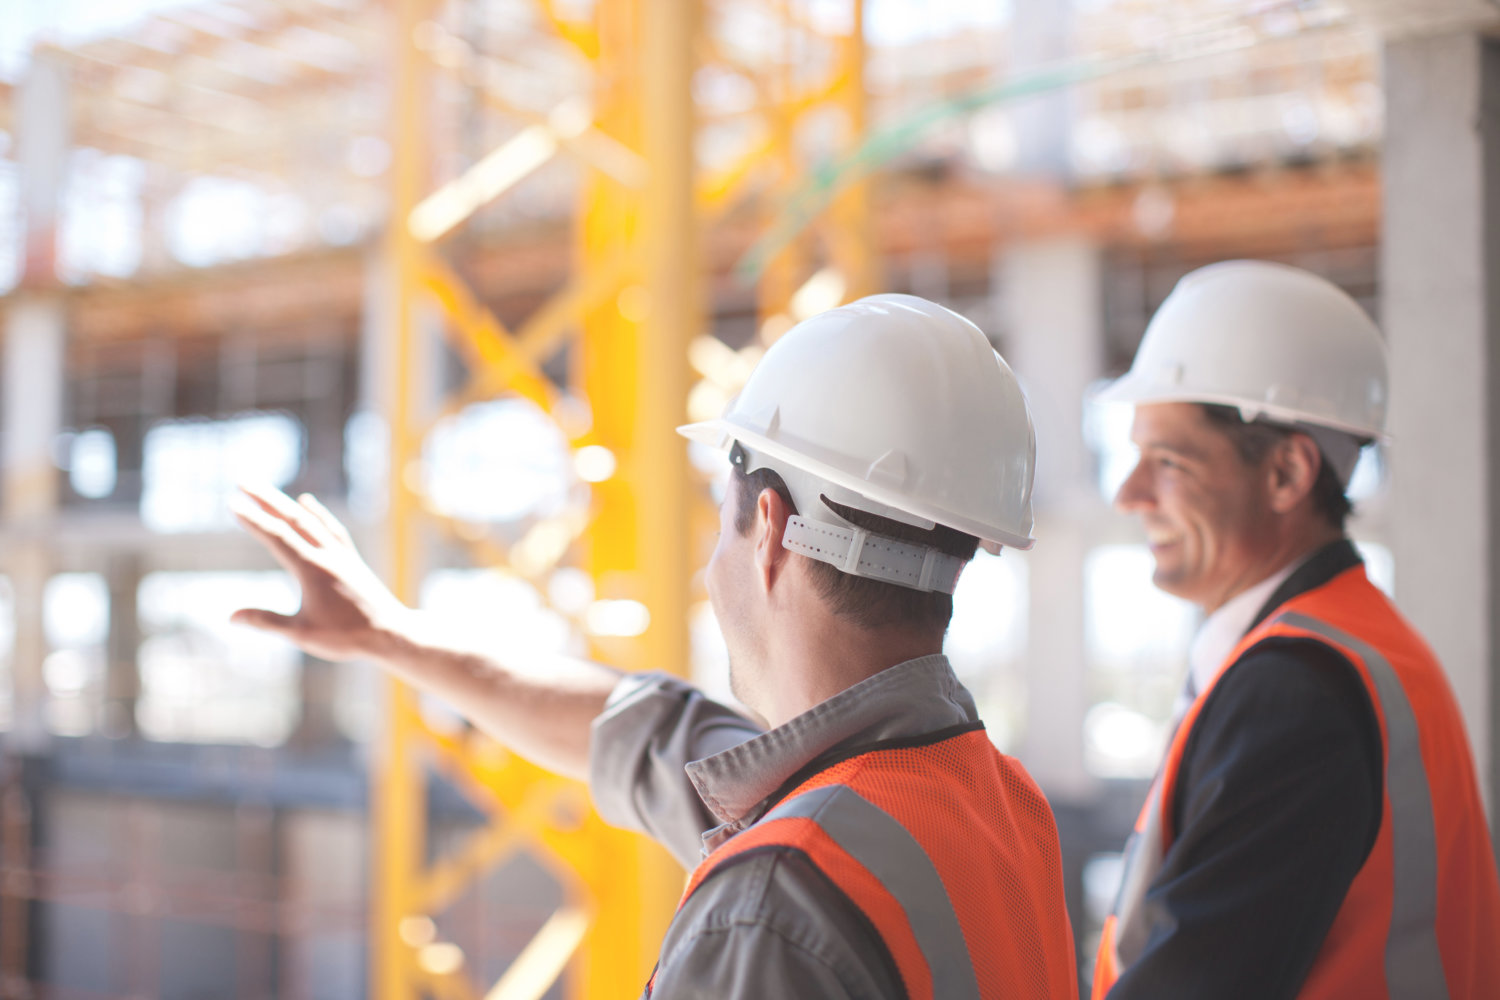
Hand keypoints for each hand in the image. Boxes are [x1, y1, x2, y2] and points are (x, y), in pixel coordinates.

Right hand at [230, 484, 409, 662]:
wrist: (391, 633)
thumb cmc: (346, 637)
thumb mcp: (302, 633)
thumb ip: (267, 622)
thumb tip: (231, 617)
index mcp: (312, 570)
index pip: (277, 537)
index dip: (254, 519)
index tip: (233, 503)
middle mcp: (327, 555)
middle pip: (292, 519)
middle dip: (265, 499)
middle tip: (243, 480)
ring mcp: (341, 555)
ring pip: (310, 520)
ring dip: (286, 503)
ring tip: (266, 490)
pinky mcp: (351, 559)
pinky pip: (331, 528)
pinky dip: (317, 513)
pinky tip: (308, 502)